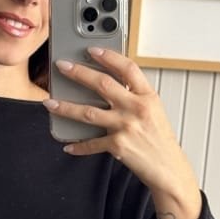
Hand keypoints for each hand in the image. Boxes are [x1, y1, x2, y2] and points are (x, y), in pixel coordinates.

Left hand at [45, 47, 202, 218]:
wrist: (169, 168)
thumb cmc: (159, 139)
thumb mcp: (154, 111)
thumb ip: (134, 96)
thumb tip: (107, 85)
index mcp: (148, 96)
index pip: (128, 68)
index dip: (108, 56)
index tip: (92, 50)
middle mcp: (137, 108)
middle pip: (103, 84)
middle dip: (79, 73)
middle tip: (62, 66)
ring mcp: (126, 126)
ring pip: (88, 112)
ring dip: (65, 107)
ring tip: (50, 103)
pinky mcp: (118, 146)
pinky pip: (91, 144)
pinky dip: (78, 146)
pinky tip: (68, 145)